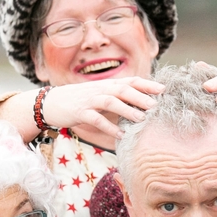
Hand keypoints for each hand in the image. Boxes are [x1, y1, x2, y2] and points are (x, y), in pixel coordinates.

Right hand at [42, 77, 163, 138]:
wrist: (52, 102)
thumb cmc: (82, 100)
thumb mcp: (101, 95)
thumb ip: (119, 97)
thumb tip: (143, 103)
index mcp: (108, 84)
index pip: (131, 81)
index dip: (147, 84)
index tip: (164, 89)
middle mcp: (101, 89)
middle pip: (123, 89)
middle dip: (140, 96)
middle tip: (156, 105)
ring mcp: (90, 100)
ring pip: (110, 101)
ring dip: (127, 110)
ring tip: (141, 119)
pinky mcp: (80, 112)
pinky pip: (96, 119)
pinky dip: (109, 127)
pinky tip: (120, 135)